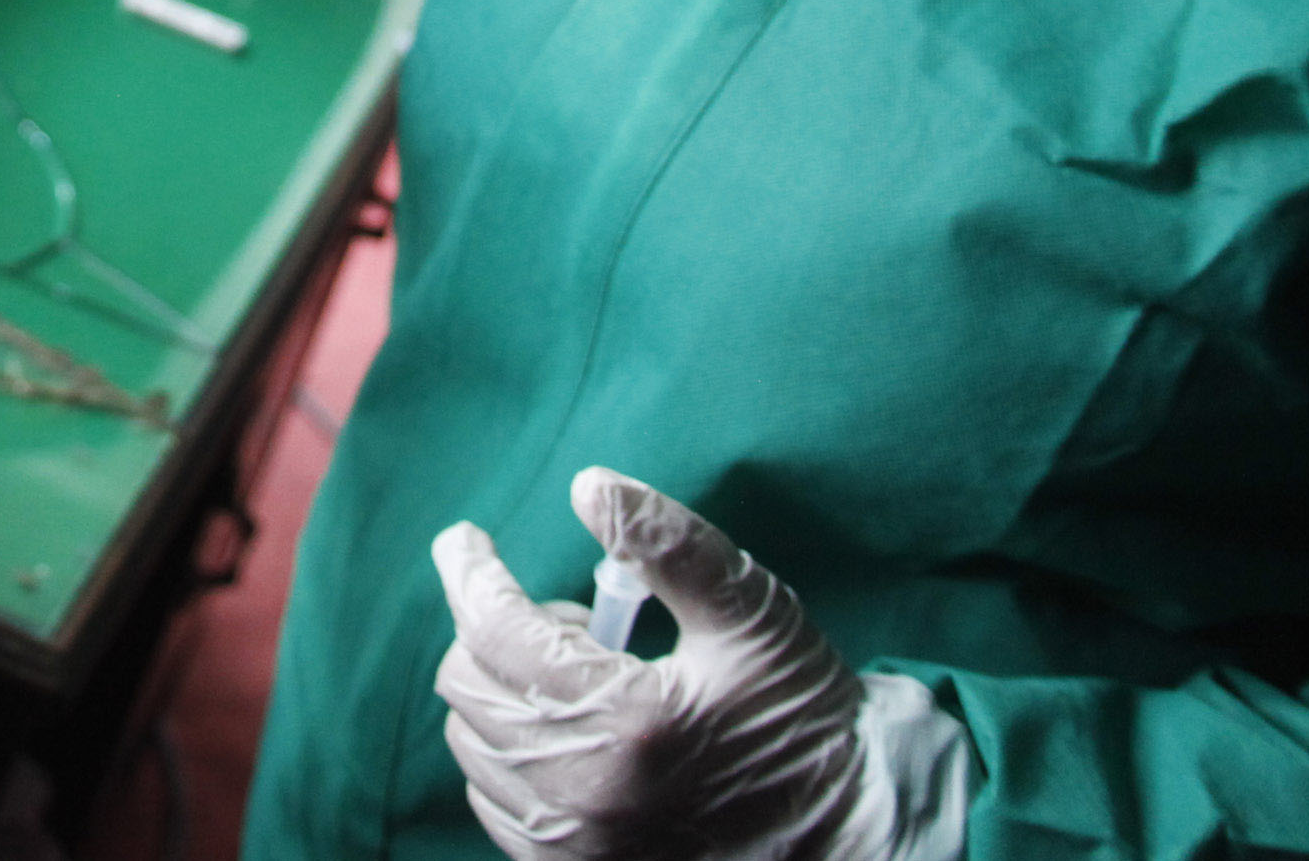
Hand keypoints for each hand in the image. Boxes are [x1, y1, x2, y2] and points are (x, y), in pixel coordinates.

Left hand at [430, 467, 963, 860]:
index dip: (471, 572)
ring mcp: (572, 847)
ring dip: (503, 693)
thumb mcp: (752, 614)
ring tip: (583, 678)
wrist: (845, 833)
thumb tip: (588, 485)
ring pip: (473, 745)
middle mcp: (581, 795)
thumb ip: (669, 543)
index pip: (496, 631)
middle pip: (468, 685)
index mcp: (623, 723)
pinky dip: (509, 752)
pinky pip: (495, 801)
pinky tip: (572, 733)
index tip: (463, 539)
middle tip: (569, 621)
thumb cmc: (802, 718)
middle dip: (497, 632)